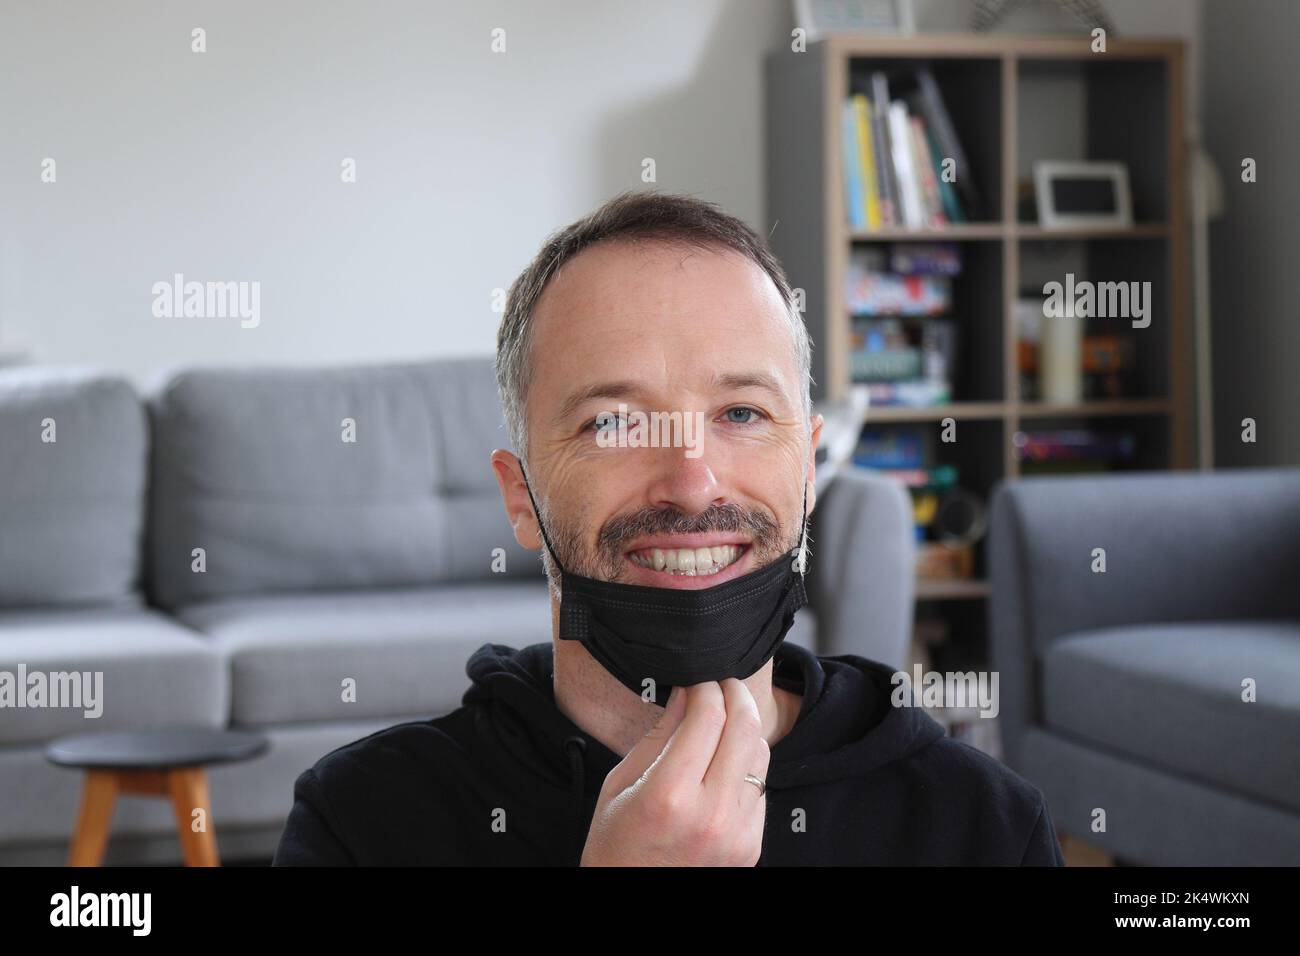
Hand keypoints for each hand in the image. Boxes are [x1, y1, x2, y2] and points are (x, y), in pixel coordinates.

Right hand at [580, 678, 769, 865]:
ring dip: (745, 728)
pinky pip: (760, 788)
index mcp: (669, 794)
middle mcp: (710, 814)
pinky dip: (746, 765)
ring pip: (761, 755)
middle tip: (722, 685)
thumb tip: (687, 693)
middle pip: (745, 728)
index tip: (698, 681)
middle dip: (735, 695)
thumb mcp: (621, 784)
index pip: (709, 717)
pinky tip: (724, 762)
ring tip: (723, 721)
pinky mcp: (751, 847)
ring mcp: (737, 834)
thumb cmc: (614, 845)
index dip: (707, 687)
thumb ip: (660, 735)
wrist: (629, 903)